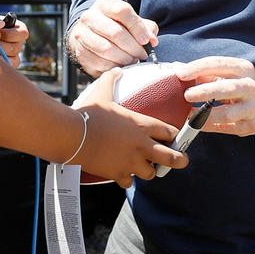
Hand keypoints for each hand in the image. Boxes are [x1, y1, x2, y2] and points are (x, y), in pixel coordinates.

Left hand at [0, 10, 26, 67]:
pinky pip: (7, 67)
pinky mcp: (6, 65)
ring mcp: (12, 55)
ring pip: (13, 59)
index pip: (23, 33)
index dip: (10, 34)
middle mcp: (16, 42)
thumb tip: (0, 25)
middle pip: (16, 48)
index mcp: (16, 28)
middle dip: (0, 45)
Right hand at [67, 0, 158, 75]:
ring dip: (124, 58)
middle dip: (133, 47)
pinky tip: (120, 65)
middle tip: (141, 54)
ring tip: (132, 60)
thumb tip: (152, 40)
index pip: (122, 11)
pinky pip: (99, 62)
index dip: (137, 27)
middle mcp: (89, 16)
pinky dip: (113, 66)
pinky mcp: (79, 51)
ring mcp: (81, 34)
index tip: (146, 40)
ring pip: (106, 49)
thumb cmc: (115, 27)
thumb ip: (146, 28)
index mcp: (104, 4)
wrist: (90, 35)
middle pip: (115, 32)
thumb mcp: (131, 21)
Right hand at [72, 69, 187, 187]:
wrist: (73, 136)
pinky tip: (121, 173)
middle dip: (180, 160)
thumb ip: (111, 80)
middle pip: (172, 158)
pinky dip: (126, 179)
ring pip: (151, 173)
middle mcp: (141, 145)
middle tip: (181, 159)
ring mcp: (131, 162)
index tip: (174, 136)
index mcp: (142, 125)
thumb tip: (115, 70)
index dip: (175, 135)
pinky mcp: (118, 173)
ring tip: (143, 166)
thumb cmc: (89, 114)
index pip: (170, 132)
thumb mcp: (102, 93)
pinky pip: (129, 182)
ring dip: (148, 170)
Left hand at [175, 57, 254, 136]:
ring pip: (228, 113)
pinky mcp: (252, 125)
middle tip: (186, 95)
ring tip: (189, 114)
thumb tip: (173, 68)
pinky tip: (198, 124)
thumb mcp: (225, 74)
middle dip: (205, 92)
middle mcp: (252, 87)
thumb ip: (202, 72)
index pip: (219, 64)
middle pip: (228, 88)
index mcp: (243, 68)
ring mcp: (254, 108)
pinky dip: (210, 127)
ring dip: (205, 115)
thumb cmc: (237, 84)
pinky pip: (227, 128)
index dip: (198, 68)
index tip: (180, 74)